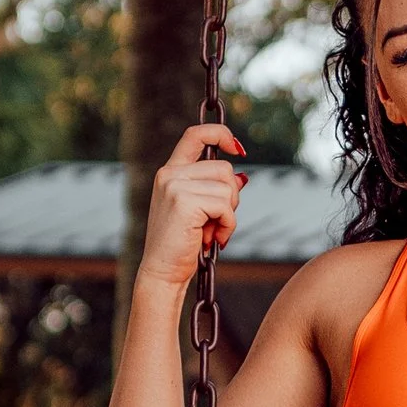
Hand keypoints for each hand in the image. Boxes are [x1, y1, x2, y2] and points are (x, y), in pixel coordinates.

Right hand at [138, 122, 246, 298]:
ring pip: (227, 187)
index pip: (195, 135)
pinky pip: (226, 205)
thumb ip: (213, 190)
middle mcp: (169, 174)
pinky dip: (228, 224)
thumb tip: (243, 177)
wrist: (163, 272)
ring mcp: (175, 186)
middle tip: (217, 221)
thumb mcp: (198, 211)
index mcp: (169, 172)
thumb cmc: (181, 245)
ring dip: (229, 214)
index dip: (220, 133)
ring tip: (212, 232)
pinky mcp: (185, 202)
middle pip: (223, 168)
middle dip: (231, 196)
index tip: (237, 148)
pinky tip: (214, 239)